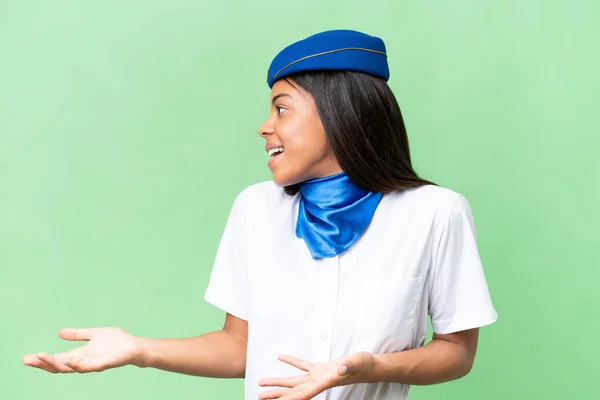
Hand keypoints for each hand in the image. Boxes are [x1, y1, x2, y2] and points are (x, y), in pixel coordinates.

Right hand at [22, 327, 141, 373]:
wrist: (134, 345)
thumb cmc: (116, 341)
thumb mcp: (93, 334)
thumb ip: (78, 334)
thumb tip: (59, 332)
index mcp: (79, 354)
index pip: (57, 359)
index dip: (42, 359)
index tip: (27, 358)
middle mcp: (83, 361)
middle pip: (58, 366)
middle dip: (42, 364)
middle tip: (27, 360)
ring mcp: (92, 364)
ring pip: (69, 368)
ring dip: (55, 363)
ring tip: (42, 357)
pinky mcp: (102, 364)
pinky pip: (87, 367)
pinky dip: (77, 365)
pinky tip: (68, 360)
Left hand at [258, 351, 374, 399]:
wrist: (371, 365)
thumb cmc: (364, 365)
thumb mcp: (356, 363)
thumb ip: (348, 366)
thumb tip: (340, 368)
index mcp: (324, 383)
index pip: (302, 394)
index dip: (288, 399)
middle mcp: (318, 382)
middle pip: (293, 390)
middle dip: (276, 394)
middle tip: (259, 396)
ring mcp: (319, 376)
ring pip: (294, 380)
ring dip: (278, 382)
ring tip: (261, 383)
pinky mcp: (321, 368)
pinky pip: (303, 366)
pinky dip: (291, 362)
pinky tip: (281, 357)